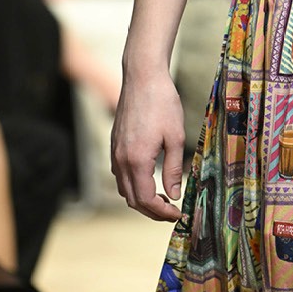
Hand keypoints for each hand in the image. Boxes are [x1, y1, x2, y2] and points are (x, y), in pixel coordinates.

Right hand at [110, 70, 186, 220]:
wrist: (142, 77)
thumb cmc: (162, 103)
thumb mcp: (176, 137)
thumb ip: (174, 169)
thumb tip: (175, 194)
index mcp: (137, 160)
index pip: (145, 200)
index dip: (162, 213)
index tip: (178, 214)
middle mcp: (121, 159)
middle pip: (132, 199)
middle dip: (152, 211)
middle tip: (172, 211)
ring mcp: (115, 151)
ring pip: (123, 188)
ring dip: (141, 199)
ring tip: (163, 197)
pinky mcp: (114, 143)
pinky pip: (120, 174)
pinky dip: (133, 185)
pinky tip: (149, 178)